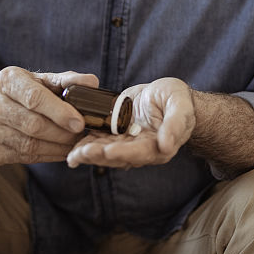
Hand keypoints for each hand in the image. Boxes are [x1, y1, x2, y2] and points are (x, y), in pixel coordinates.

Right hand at [0, 67, 97, 164]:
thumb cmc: (18, 92)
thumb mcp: (39, 79)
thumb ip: (66, 80)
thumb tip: (92, 83)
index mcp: (8, 81)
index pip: (34, 98)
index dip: (59, 112)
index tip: (80, 123)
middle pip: (34, 125)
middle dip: (62, 133)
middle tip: (81, 135)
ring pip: (29, 145)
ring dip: (57, 147)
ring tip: (74, 144)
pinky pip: (24, 158)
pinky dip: (47, 156)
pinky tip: (59, 151)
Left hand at [65, 78, 194, 168]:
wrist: (169, 97)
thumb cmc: (179, 101)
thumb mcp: (180, 107)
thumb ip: (175, 125)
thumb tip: (167, 146)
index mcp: (159, 147)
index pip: (139, 153)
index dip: (123, 152)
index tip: (108, 151)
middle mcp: (141, 150)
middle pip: (118, 156)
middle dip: (98, 156)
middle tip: (81, 153)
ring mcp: (128, 143)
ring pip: (106, 152)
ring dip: (89, 154)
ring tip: (73, 154)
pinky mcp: (117, 134)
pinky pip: (100, 141)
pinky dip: (87, 144)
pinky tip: (72, 147)